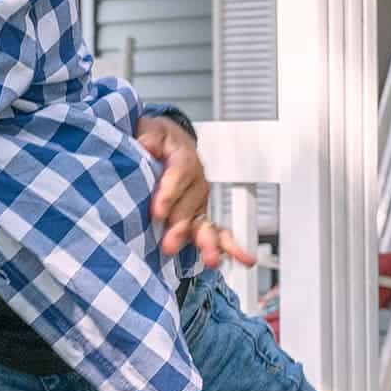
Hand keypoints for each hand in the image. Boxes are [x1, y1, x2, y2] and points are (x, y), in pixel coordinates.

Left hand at [135, 114, 259, 270]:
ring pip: (206, 222)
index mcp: (184, 156)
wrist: (168, 142)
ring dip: (208, 242)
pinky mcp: (199, 216)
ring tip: (211, 259)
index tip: (158, 212)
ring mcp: (200, 201)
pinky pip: (217, 233)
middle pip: (193, 204)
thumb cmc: (158, 139)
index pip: (180, 172)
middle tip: (170, 244)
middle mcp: (197, 181)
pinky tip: (243, 261)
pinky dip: (230, 248)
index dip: (170, 193)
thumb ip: (148, 136)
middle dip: (182, 225)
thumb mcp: (150, 130)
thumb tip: (146, 144)